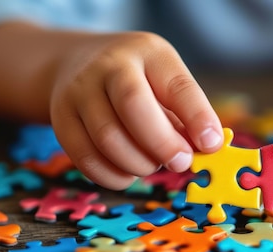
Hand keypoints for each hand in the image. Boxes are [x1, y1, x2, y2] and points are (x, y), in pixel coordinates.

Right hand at [50, 31, 222, 188]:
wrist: (75, 63)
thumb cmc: (138, 81)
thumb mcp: (165, 83)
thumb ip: (186, 117)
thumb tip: (208, 151)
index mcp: (148, 53)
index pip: (176, 85)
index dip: (197, 117)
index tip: (211, 144)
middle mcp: (109, 66)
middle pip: (134, 106)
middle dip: (163, 143)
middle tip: (181, 162)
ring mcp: (79, 91)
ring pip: (108, 138)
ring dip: (139, 164)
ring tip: (151, 164)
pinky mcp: (61, 119)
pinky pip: (86, 158)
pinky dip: (113, 176)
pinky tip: (128, 174)